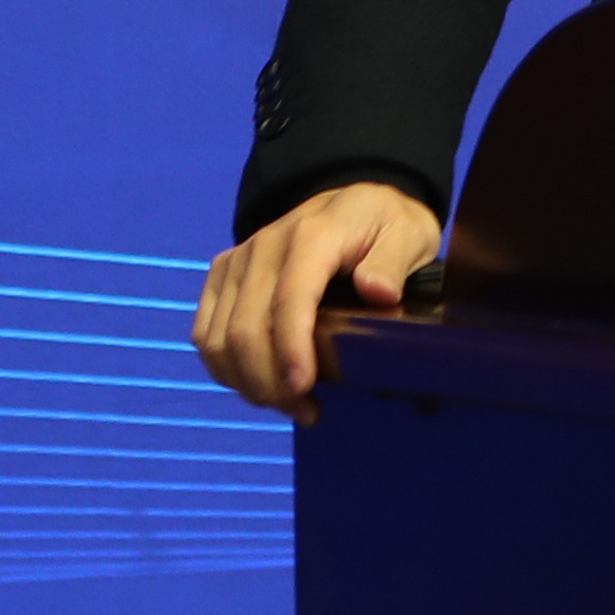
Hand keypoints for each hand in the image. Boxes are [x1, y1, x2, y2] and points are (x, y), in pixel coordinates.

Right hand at [193, 182, 442, 419]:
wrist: (354, 202)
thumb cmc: (385, 225)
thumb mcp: (408, 233)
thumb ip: (393, 261)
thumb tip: (377, 292)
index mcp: (312, 235)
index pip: (289, 300)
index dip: (291, 350)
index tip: (304, 389)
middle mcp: (265, 245)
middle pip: (245, 328)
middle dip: (270, 382)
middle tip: (308, 412)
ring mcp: (238, 260)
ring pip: (218, 338)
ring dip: (247, 382)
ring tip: (290, 405)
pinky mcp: (224, 274)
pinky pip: (205, 332)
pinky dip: (225, 368)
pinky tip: (258, 386)